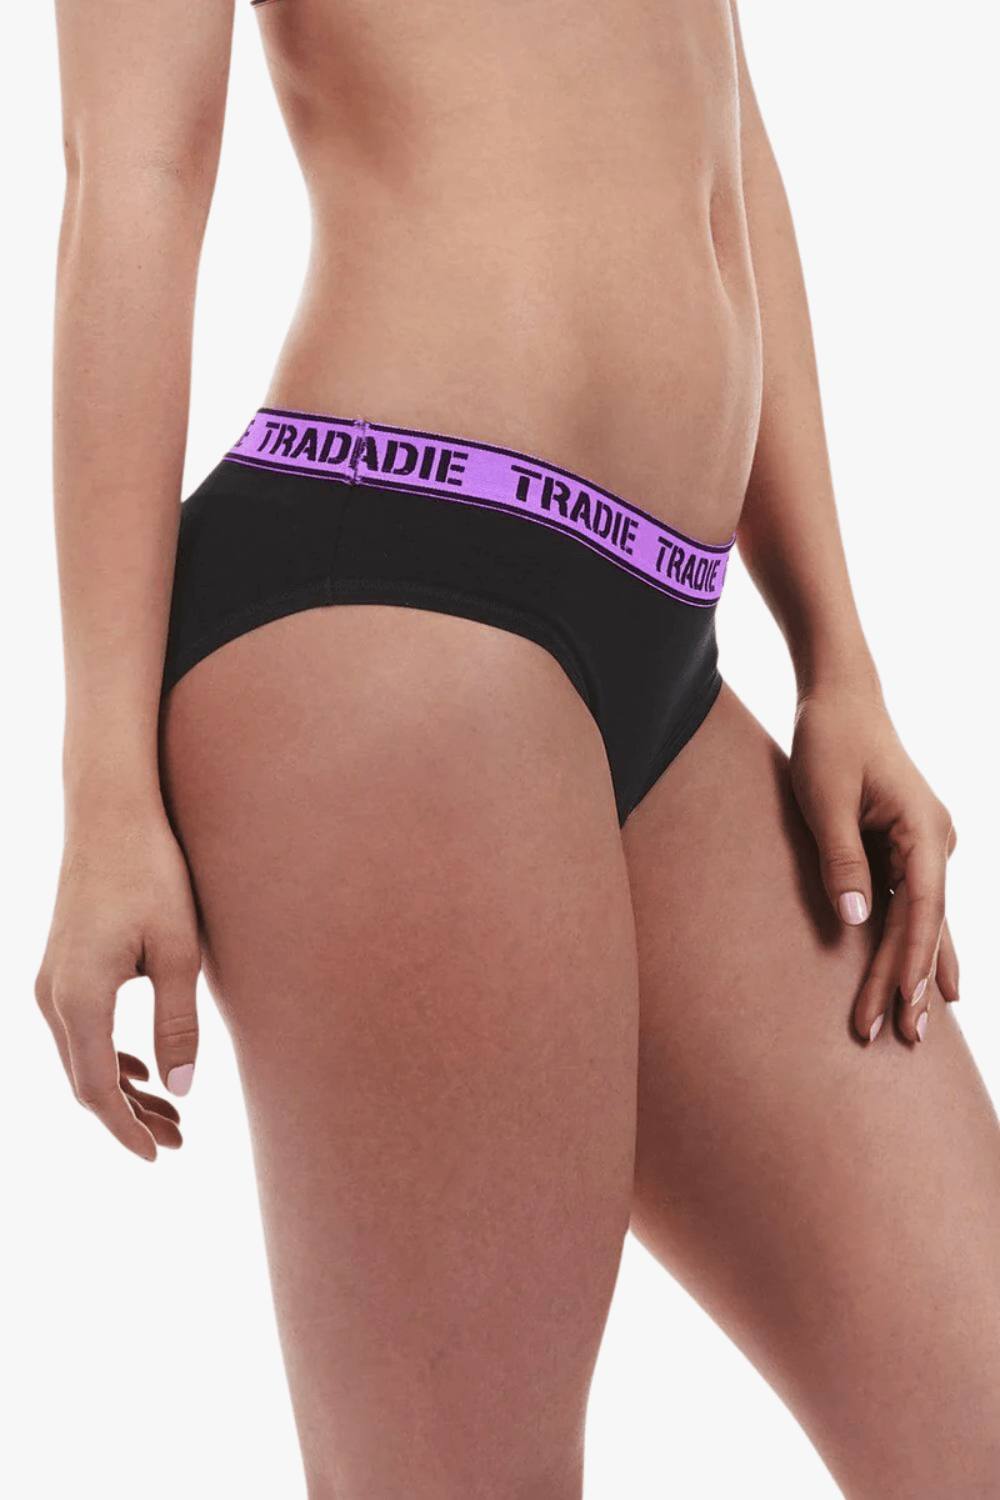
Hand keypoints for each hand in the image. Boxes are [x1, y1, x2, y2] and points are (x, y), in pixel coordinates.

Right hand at [34, 809, 201, 1159]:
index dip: (125, 1130)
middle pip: (85, 1081)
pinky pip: (78, 1032)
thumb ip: (177, 1022)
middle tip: (177, 1142)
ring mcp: (50, 982)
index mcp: (80, 997)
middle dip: (129, 1118)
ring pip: (81, 1058)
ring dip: (122, 1090)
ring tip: (170, 1116)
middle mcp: (52, 996)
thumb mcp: (178, 951)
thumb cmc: (152, 874)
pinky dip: (109, 1059)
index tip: (156, 1156)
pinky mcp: (60, 968)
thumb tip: (181, 1089)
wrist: (110, 815)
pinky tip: (144, 1070)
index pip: (96, 1089)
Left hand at [789, 682, 958, 1043]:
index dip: (913, 958)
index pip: (922, 907)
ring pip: (922, 919)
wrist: (839, 696)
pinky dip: (912, 942)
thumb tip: (857, 920)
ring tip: (919, 1026)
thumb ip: (841, 858)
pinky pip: (912, 905)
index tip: (904, 1002)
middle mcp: (936, 840)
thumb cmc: (829, 739)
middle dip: (911, 980)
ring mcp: (925, 844)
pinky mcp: (906, 846)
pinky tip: (928, 981)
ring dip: (914, 969)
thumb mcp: (824, 798)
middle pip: (925, 922)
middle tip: (906, 1038)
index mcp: (923, 828)